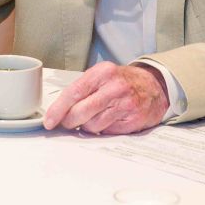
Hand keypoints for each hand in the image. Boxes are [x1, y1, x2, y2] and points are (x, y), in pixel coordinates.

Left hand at [43, 62, 168, 134]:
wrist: (154, 86)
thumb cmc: (123, 81)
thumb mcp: (102, 76)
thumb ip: (82, 89)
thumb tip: (60, 110)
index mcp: (102, 73)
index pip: (74, 92)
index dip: (58, 109)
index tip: (49, 120)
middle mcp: (114, 87)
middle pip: (82, 111)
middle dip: (69, 121)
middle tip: (67, 123)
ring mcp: (125, 104)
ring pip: (93, 125)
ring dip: (87, 126)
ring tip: (94, 117)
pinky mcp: (133, 120)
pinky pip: (108, 131)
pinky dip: (103, 129)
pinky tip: (108, 120)